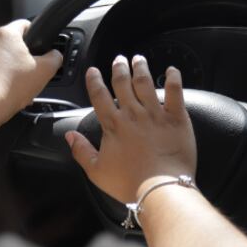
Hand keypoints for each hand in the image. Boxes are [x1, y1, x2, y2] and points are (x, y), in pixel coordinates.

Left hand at [0, 19, 61, 124]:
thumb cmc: (14, 84)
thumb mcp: (46, 70)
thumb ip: (55, 57)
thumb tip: (55, 55)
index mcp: (7, 34)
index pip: (25, 24)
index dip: (37, 34)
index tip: (42, 46)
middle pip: (14, 42)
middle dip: (25, 54)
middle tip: (34, 69)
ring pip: (4, 56)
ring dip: (14, 66)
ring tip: (23, 82)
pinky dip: (3, 75)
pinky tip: (11, 88)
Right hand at [65, 55, 196, 203]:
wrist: (161, 188)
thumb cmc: (130, 183)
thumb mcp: (97, 171)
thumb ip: (81, 151)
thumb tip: (69, 137)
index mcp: (113, 125)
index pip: (99, 96)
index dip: (95, 81)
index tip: (94, 71)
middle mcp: (133, 114)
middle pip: (122, 83)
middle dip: (119, 68)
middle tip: (119, 59)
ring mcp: (155, 114)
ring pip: (146, 82)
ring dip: (141, 68)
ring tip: (139, 59)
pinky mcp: (177, 118)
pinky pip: (175, 92)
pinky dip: (173, 78)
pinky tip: (172, 69)